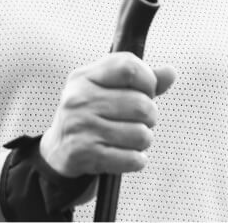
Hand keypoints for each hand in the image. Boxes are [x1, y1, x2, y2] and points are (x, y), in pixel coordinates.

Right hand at [39, 53, 176, 178]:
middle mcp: (80, 99)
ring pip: (141, 134)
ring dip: (143, 141)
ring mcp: (81, 126)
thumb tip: (170, 73)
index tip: (145, 92)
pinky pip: (132, 159)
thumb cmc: (90, 115)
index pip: (129, 67)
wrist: (57, 149)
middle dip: (150, 117)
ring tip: (129, 139)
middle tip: (138, 122)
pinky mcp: (85, 154)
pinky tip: (125, 155)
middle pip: (142, 105)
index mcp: (85, 76)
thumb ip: (140, 81)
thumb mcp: (107, 90)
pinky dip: (136, 160)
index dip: (148, 80)